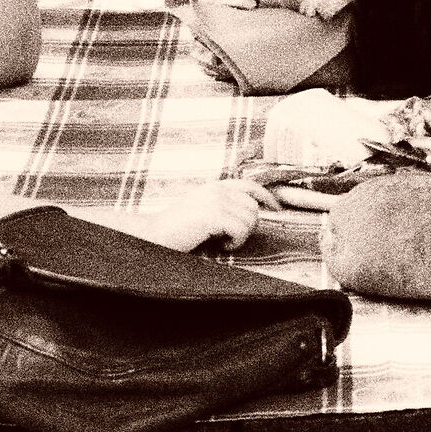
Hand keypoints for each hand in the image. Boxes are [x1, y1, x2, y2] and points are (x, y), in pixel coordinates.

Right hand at [114, 182, 265, 251]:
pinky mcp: (214, 214)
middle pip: (253, 207)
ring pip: (250, 219)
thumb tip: (250, 214)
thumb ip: (222, 206)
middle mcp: (217, 190)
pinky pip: (241, 229)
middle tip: (230, 239)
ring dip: (240, 237)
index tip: (277, 208)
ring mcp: (215, 200)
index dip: (267, 197)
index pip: (250, 185)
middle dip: (248, 227)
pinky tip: (220, 246)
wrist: (154, 236)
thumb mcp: (202, 211)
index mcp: (214, 187)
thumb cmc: (177, 230)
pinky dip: (235, 243)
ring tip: (222, 242)